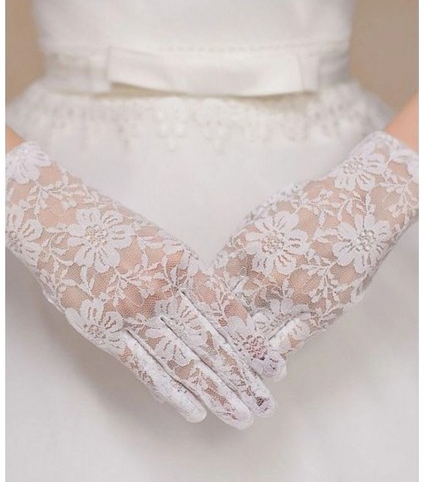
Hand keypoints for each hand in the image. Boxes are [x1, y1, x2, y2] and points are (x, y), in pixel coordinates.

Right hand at [6, 142, 281, 427]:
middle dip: (242, 377)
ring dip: (215, 392)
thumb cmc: (115, 229)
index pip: (228, 311)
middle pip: (212, 342)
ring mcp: (133, 311)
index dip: (253, 343)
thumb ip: (190, 277)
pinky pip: (145, 368)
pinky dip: (172, 392)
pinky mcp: (105, 330)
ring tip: (241, 414)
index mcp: (183, 262)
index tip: (273, 367)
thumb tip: (223, 314)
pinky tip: (195, 409)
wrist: (60, 222)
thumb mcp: (163, 242)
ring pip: (184, 361)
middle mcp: (162, 289)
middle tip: (265, 403)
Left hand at [214, 131, 417, 366]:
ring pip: (251, 335)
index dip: (197, 304)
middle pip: (225, 314)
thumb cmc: (310, 206)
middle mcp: (261, 275)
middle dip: (211, 332)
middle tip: (200, 351)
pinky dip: (268, 359)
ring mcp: (289, 296)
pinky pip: (285, 344)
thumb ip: (239, 246)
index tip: (193, 319)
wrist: (359, 208)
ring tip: (224, 370)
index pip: (208, 286)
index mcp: (243, 248)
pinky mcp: (316, 313)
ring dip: (236, 353)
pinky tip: (260, 368)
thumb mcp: (262, 216)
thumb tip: (217, 271)